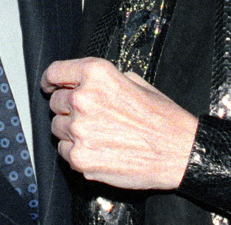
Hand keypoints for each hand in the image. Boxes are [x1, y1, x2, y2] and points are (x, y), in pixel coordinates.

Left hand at [41, 57, 197, 190]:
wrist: (179, 152)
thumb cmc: (162, 117)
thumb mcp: (134, 81)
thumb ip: (102, 80)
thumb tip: (81, 83)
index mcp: (96, 74)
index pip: (56, 72)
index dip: (51, 80)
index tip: (50, 85)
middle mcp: (84, 99)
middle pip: (56, 102)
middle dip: (68, 108)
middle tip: (91, 116)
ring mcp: (80, 129)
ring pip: (57, 127)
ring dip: (71, 130)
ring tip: (99, 134)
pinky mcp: (81, 157)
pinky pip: (64, 151)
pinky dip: (77, 151)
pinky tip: (99, 149)